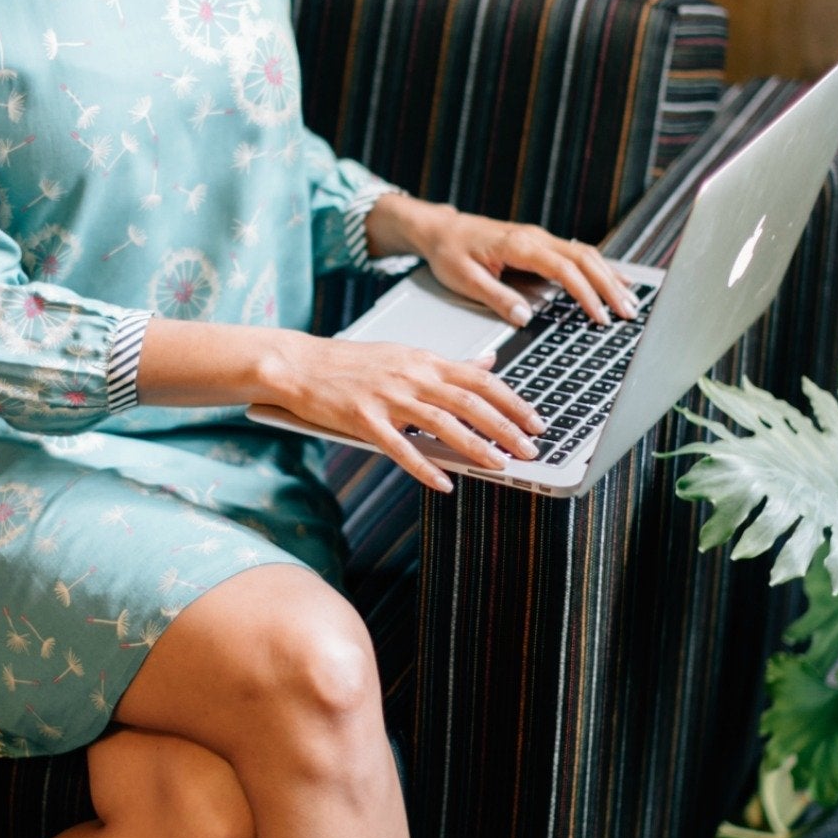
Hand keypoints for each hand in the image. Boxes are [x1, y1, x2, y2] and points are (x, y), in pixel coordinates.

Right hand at [266, 331, 547, 492]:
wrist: (301, 364)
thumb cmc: (352, 363)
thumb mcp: (406, 354)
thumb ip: (449, 364)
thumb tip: (489, 363)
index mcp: (425, 360)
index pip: (481, 380)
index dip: (513, 402)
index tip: (536, 422)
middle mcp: (412, 376)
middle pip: (469, 402)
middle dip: (505, 428)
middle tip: (530, 450)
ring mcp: (388, 397)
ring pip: (442, 423)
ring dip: (475, 446)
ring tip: (499, 465)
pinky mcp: (363, 419)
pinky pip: (400, 447)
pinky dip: (424, 466)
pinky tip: (444, 483)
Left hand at [406, 205, 639, 328]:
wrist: (439, 230)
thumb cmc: (449, 253)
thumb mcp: (464, 279)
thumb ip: (496, 297)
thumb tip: (524, 317)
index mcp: (520, 245)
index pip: (565, 270)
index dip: (586, 294)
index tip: (600, 317)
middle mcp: (535, 238)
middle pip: (585, 259)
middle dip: (610, 286)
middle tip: (628, 313)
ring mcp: (539, 238)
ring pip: (586, 254)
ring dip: (609, 277)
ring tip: (629, 302)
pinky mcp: (539, 243)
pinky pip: (576, 253)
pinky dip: (599, 268)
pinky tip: (614, 280)